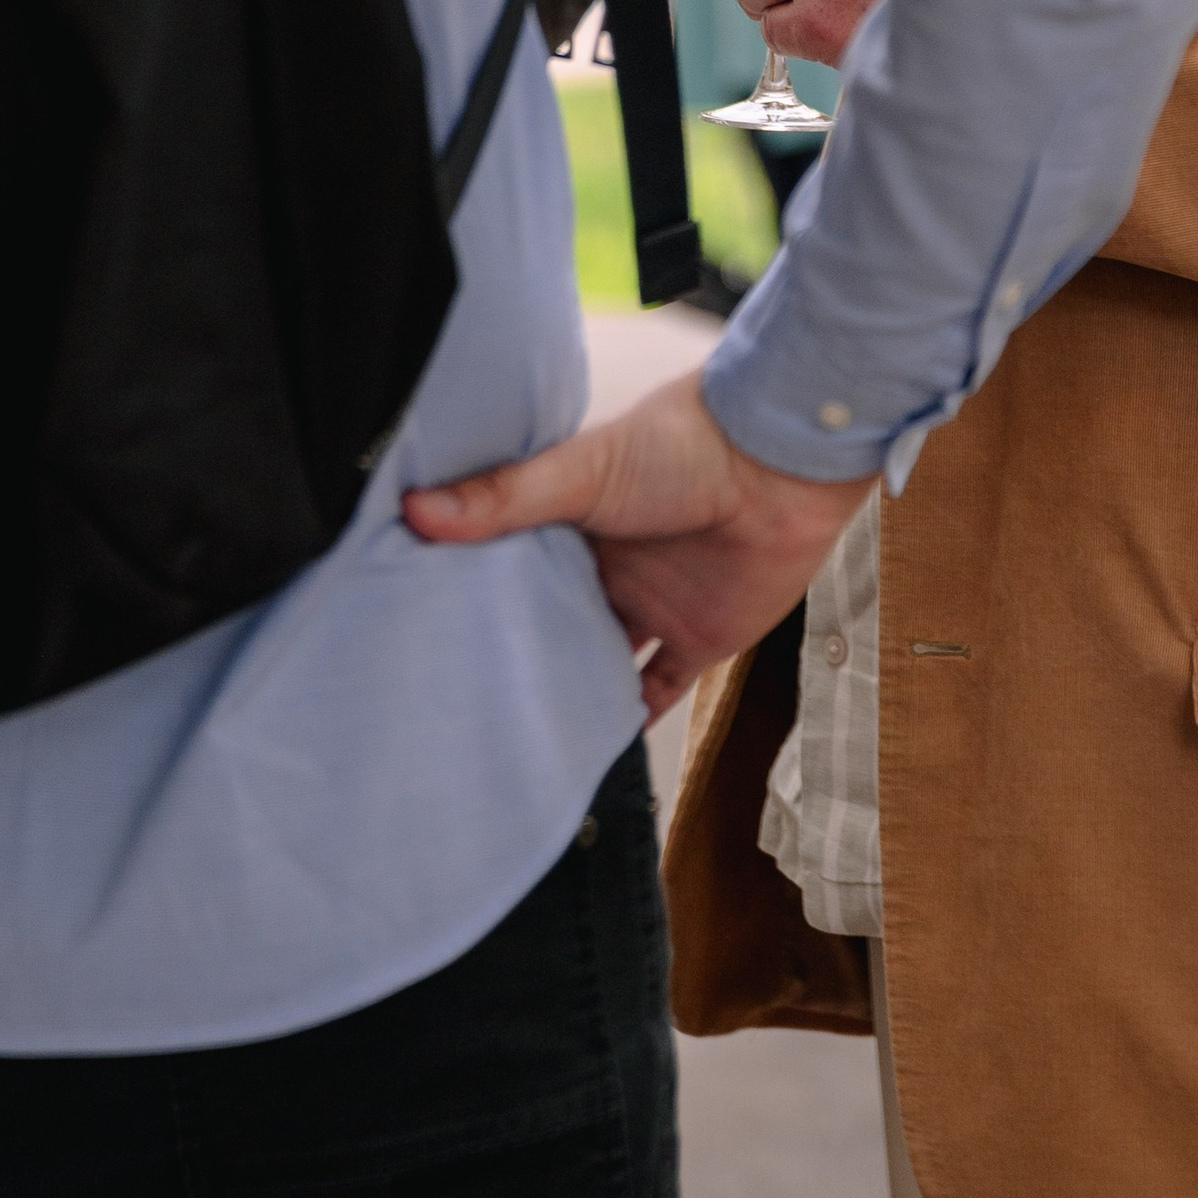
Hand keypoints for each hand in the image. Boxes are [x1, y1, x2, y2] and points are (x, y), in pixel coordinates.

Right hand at [403, 375, 869, 717]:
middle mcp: (607, 564)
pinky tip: (587, 752)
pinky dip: (628, 718)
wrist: (783, 463)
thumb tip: (414, 509)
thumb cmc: (684, 445)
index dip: (470, 595)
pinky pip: (656, 688)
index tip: (415, 632)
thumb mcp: (582, 469)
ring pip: (597, 658)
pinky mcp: (699, 636)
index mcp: (572, 519)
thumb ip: (505, 496)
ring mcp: (652, 603)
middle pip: (550, 618)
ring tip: (504, 736)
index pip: (510, 565)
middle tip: (449, 700)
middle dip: (512, 652)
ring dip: (566, 689)